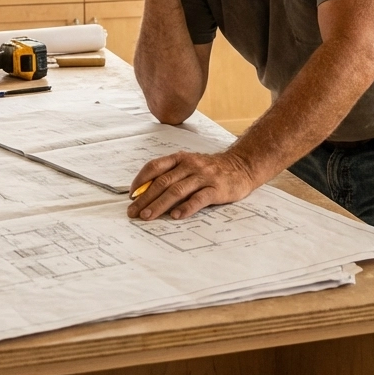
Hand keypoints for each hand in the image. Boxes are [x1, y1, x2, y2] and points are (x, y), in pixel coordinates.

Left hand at [127, 149, 257, 220]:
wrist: (242, 166)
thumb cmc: (211, 169)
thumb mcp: (190, 165)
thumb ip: (172, 175)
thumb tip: (146, 192)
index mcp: (181, 158)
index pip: (155, 166)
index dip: (140, 180)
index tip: (131, 195)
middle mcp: (190, 165)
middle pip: (163, 182)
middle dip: (145, 198)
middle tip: (133, 212)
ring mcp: (204, 176)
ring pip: (177, 191)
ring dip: (159, 205)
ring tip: (147, 216)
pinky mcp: (217, 188)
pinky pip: (199, 198)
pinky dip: (186, 207)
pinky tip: (176, 216)